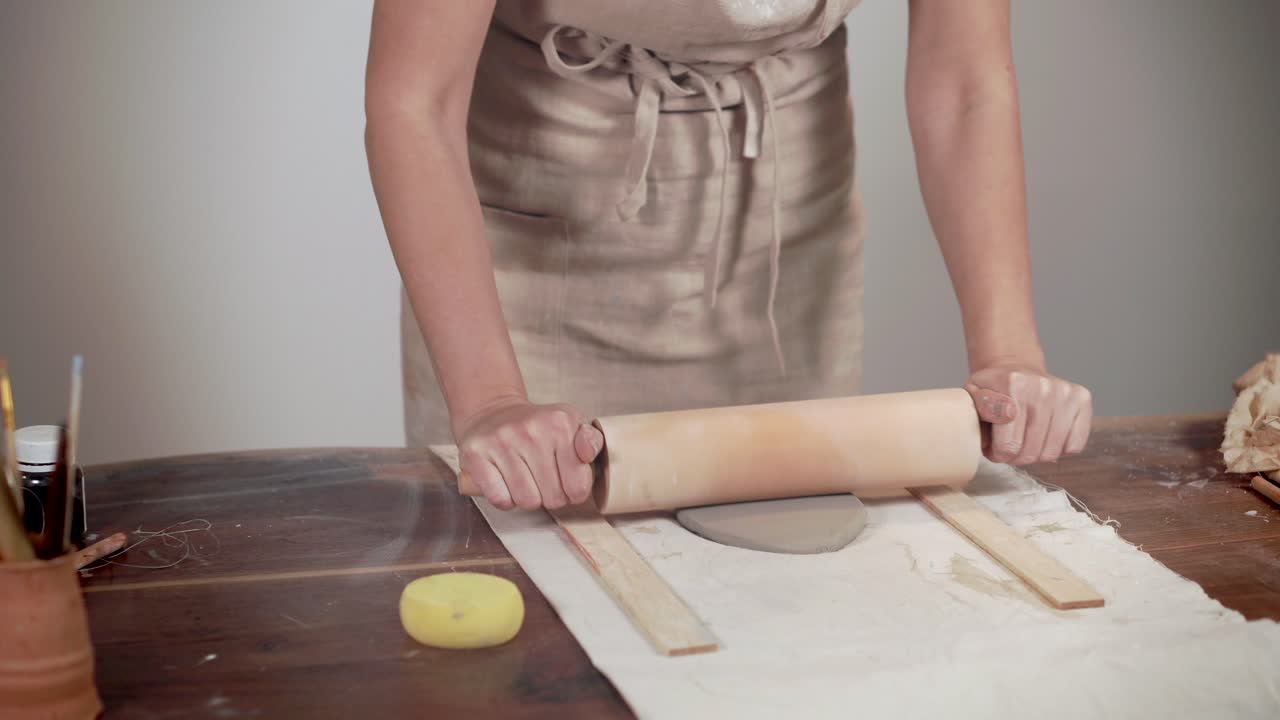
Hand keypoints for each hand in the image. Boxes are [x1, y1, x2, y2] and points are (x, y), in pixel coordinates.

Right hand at [454, 399, 603, 510]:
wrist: (493, 412)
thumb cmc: (538, 427)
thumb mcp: (571, 425)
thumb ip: (591, 441)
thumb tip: (587, 454)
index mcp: (560, 422)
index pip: (578, 486)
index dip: (574, 492)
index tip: (567, 482)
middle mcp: (530, 430)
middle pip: (553, 498)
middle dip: (551, 496)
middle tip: (544, 481)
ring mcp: (501, 441)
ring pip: (526, 501)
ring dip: (528, 499)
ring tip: (527, 481)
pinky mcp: (476, 453)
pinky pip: (499, 499)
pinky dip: (505, 498)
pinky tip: (506, 483)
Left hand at [965, 363, 1092, 464]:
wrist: (1015, 366)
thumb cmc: (993, 388)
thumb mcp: (972, 398)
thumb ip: (974, 420)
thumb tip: (987, 443)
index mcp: (1012, 387)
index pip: (1008, 446)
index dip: (998, 454)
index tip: (993, 448)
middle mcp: (1042, 388)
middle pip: (1031, 453)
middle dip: (1016, 457)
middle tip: (1009, 446)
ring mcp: (1064, 393)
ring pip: (1052, 452)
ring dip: (1036, 454)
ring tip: (1025, 440)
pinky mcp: (1082, 398)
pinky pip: (1074, 445)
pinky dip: (1059, 448)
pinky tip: (1045, 435)